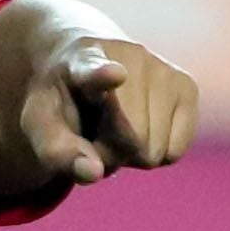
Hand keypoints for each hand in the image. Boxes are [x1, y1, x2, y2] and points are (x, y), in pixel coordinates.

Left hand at [15, 33, 196, 189]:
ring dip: (132, 155)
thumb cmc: (63, 101)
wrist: (89, 59)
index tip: (114, 74)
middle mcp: (127, 56)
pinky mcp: (187, 86)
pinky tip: (143, 127)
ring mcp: (161, 69)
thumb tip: (94, 174)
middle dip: (111, 153)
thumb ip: (58, 153)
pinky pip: (176, 151)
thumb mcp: (42, 126)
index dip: (103, 75)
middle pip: (130, 141)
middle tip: (94, 132)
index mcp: (81, 60)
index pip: (94, 69)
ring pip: (155, 152)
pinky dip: (157, 153)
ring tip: (116, 127)